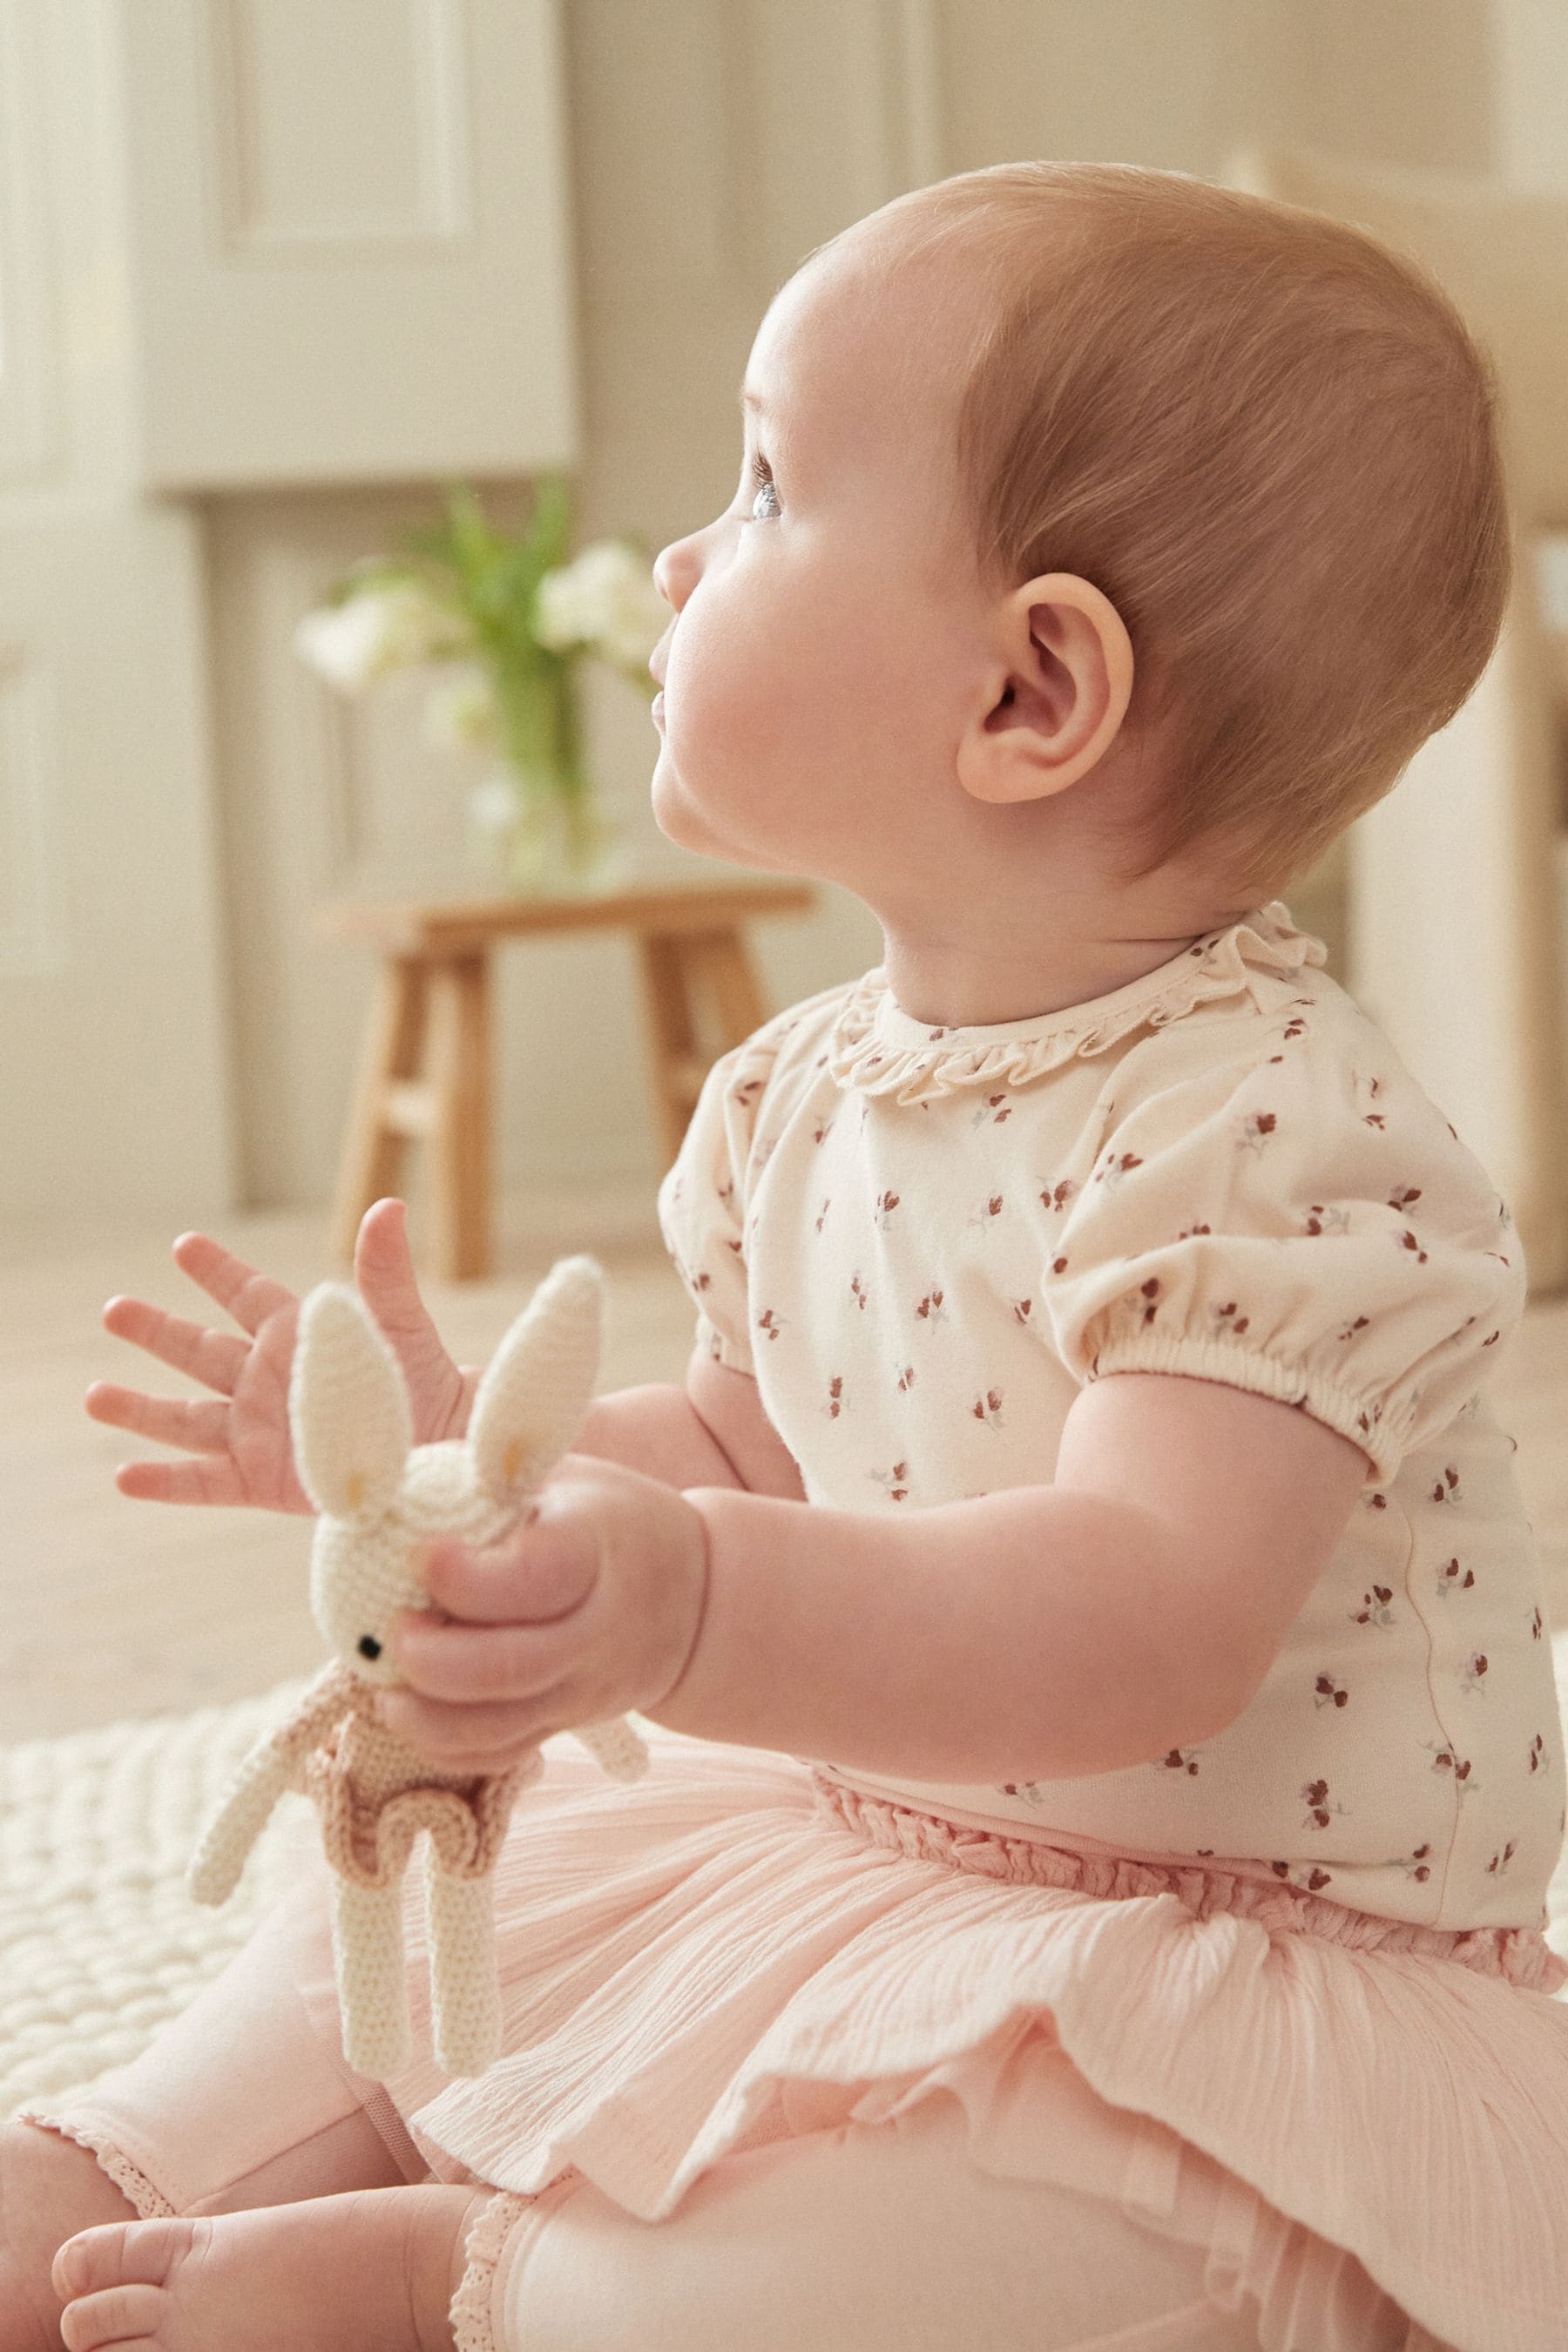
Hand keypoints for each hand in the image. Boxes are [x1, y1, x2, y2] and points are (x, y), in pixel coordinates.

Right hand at [85, 1198, 472, 1510]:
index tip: (183, 1245)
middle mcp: (269, 1382)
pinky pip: (205, 1482)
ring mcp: (260, 1433)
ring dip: (140, 1409)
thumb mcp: (404, 1329)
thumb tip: (388, 1206)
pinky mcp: (263, 1482)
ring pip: (186, 1418)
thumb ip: (385, 1274)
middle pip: (199, 1351)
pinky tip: (124, 1477)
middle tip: (112, 1309)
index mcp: (299, 1337)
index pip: (246, 1295)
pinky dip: (165, 1481)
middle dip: (155, 1330)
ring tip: (93, 1396)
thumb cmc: (432, 1392)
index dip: (216, 1272)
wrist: (449, 1461)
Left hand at [377, 1455, 709, 1773]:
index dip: (468, 1578)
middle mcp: (595, 1630)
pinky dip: (445, 1747)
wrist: (694, 1597)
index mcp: (595, 1551)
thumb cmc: (606, 1519)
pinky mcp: (567, 1723)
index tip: (419, 1553)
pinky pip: (501, 1755)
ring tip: (385, 1686)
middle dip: (433, 1660)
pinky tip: (411, 1711)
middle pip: (511, 1668)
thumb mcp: (565, 1477)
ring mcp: (583, 1687)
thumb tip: (388, 1477)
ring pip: (500, 1728)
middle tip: (391, 1634)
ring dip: (426, 1717)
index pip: (537, 1579)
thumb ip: (489, 1478)